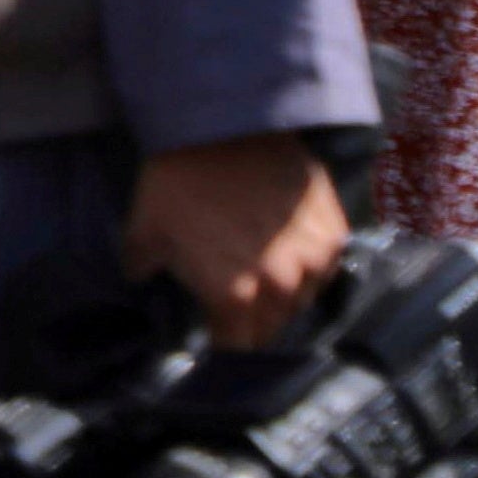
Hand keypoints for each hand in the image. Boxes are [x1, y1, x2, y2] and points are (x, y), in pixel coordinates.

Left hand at [121, 131, 347, 352]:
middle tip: (239, 308)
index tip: (217, 337)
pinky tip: (291, 255)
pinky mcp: (335, 232)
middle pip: (273, 326)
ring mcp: (314, 259)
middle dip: (254, 323)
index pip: (237, 346)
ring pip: (304, 298)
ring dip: (286, 296)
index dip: (225, 345)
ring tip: (265, 280)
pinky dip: (311, 267)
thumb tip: (142, 279)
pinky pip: (327, 267)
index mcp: (232, 296)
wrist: (225, 131)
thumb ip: (144, 269)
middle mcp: (280, 286)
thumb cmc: (178, 184)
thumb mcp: (144, 234)